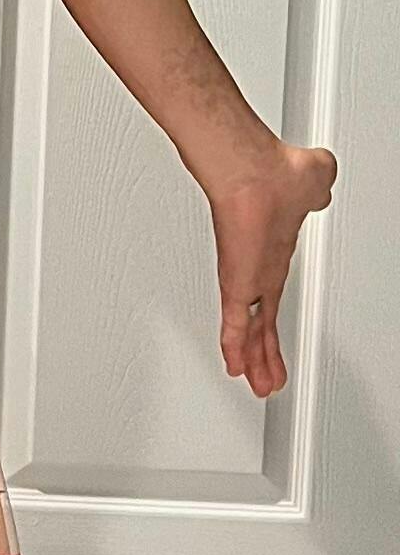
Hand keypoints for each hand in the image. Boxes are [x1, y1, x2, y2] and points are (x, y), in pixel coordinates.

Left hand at [206, 138, 335, 400]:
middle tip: (262, 373)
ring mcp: (246, 278)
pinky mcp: (237, 284)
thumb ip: (315, 187)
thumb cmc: (277, 171)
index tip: (268, 330)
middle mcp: (258, 268)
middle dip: (262, 350)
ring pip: (249, 330)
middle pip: (260, 319)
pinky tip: (236, 367)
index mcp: (273, 250)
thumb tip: (319, 183)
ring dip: (255, 359)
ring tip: (257, 383)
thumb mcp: (314, 179)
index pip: (270, 292)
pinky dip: (236, 348)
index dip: (270, 313)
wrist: (256, 172)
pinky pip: (236, 324)